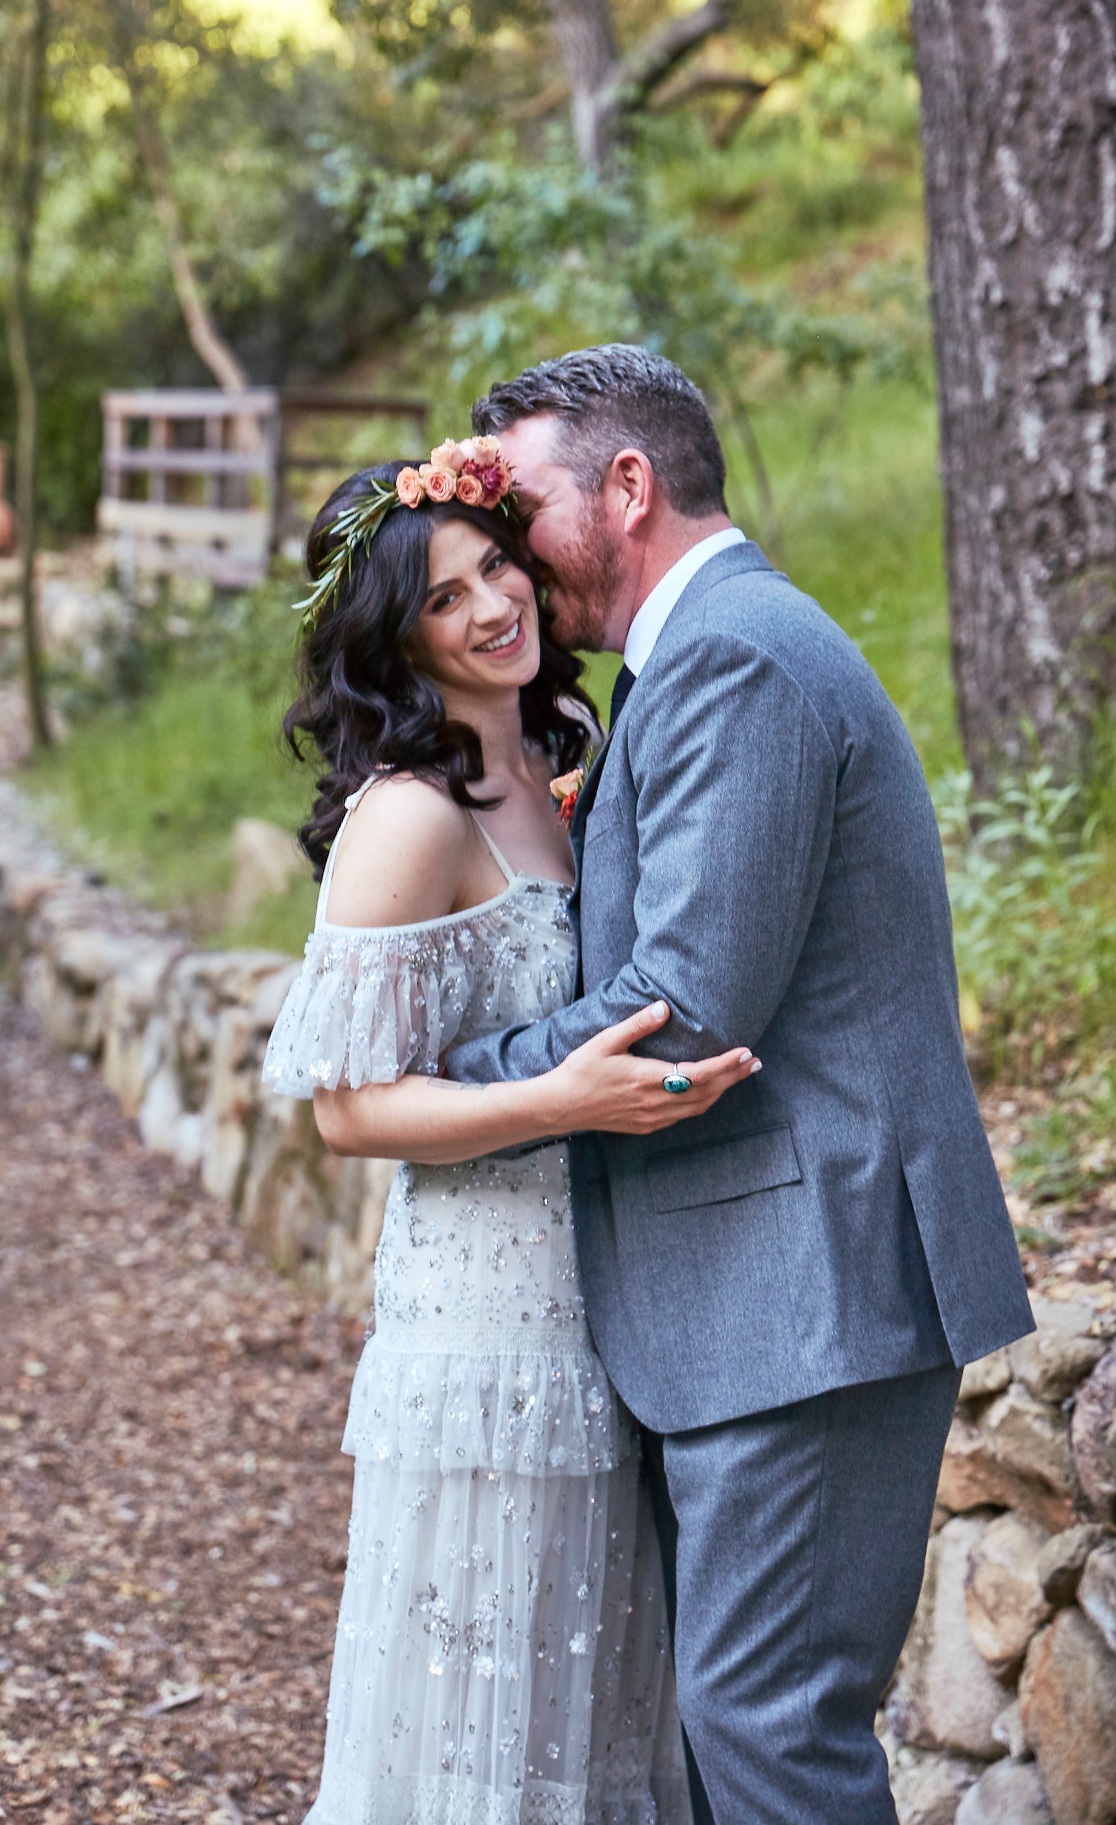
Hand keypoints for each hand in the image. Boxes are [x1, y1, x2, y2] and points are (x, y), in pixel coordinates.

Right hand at [550, 1001, 759, 1136]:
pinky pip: (685, 1115)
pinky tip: (710, 1091)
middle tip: (755, 1062)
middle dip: (733, 1077)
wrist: (561, 1106)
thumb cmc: (581, 1071)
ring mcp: (653, 1117)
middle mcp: (655, 1102)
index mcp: (647, 1079)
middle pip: (707, 1092)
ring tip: (740, 1075)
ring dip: (723, 1090)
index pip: (698, 1073)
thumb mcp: (605, 1041)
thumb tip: (663, 1008)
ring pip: (699, 1106)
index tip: (745, 1053)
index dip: (725, 1065)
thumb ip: (636, 1025)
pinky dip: (704, 1101)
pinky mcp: (648, 1125)